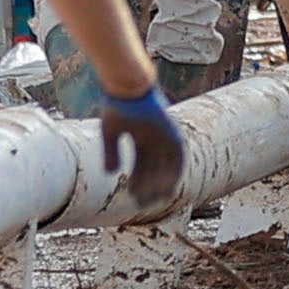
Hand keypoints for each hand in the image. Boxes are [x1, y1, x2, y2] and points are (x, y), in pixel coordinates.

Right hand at [99, 83, 185, 213]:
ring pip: (167, 167)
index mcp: (142, 137)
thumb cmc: (117, 104)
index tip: (132, 196)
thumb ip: (110, 152)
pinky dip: (175, 173)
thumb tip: (109, 174)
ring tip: (155, 200)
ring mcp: (166, 136)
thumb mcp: (111, 131)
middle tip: (143, 203)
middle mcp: (156, 139)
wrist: (129, 85)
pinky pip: (178, 158)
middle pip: (155, 169)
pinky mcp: (174, 133)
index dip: (137, 182)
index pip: (142, 166)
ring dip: (162, 184)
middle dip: (149, 187)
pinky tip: (170, 187)